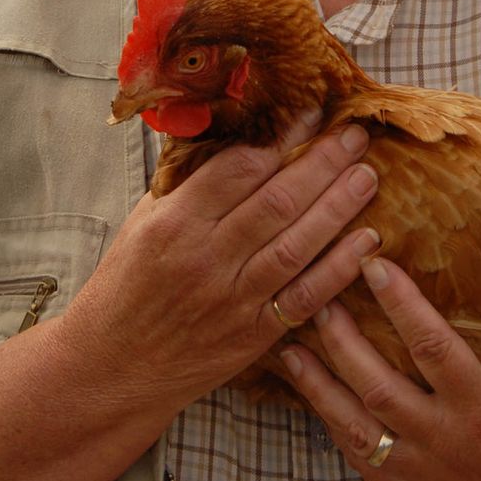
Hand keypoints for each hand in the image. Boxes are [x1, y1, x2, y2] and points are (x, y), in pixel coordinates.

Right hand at [58, 112, 381, 422]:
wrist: (112, 366)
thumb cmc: (126, 285)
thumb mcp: (143, 222)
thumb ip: (188, 182)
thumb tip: (235, 133)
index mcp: (174, 223)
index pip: (238, 169)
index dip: (282, 138)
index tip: (312, 113)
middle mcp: (205, 259)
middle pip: (277, 201)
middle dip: (322, 163)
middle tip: (355, 135)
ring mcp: (232, 300)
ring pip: (297, 244)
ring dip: (338, 207)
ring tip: (367, 175)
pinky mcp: (252, 336)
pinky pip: (305, 296)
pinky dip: (339, 268)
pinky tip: (367, 240)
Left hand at [278, 259, 480, 480]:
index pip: (433, 350)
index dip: (401, 306)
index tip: (375, 266)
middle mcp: (446, 442)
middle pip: (378, 388)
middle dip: (341, 343)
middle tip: (318, 298)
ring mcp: (425, 471)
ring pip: (356, 429)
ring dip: (320, 388)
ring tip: (290, 349)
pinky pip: (362, 461)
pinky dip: (333, 429)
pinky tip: (314, 400)